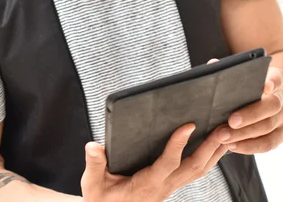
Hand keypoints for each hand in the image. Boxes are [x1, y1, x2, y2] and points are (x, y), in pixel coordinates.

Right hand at [81, 124, 227, 201]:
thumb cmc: (101, 198)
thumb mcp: (92, 184)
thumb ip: (94, 164)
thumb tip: (93, 146)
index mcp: (145, 184)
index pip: (166, 164)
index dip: (178, 145)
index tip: (188, 125)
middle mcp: (162, 186)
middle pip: (192, 168)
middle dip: (209, 148)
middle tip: (222, 128)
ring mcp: (169, 186)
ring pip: (198, 170)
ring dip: (214, 152)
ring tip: (227, 132)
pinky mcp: (171, 183)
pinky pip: (194, 170)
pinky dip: (208, 158)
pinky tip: (215, 145)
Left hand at [216, 65, 282, 153]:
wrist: (259, 99)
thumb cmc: (246, 86)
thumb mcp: (241, 75)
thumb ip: (228, 71)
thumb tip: (213, 64)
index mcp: (273, 80)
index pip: (276, 78)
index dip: (271, 82)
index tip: (264, 86)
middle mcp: (281, 99)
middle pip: (272, 106)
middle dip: (251, 115)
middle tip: (231, 121)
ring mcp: (282, 119)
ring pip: (268, 128)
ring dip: (245, 134)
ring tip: (224, 137)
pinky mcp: (280, 135)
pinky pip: (267, 144)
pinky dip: (249, 146)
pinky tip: (232, 146)